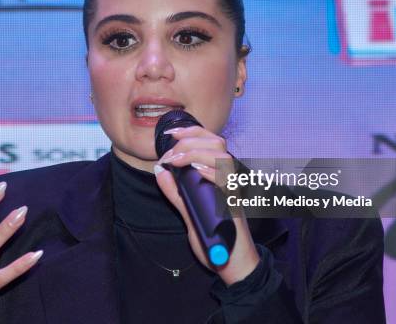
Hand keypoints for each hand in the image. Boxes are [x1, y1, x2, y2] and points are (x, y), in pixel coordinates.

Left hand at [153, 126, 259, 286]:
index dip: (191, 132)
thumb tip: (160, 171)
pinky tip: (197, 172)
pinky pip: (227, 180)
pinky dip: (211, 172)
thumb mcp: (189, 210)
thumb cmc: (215, 236)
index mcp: (219, 176)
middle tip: (171, 154)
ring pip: (222, 157)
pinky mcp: (235, 203)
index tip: (171, 133)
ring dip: (196, 153)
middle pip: (216, 143)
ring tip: (178, 160)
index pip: (210, 141)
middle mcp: (229, 179)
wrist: (233, 262)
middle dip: (190, 140)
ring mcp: (233, 190)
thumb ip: (175, 192)